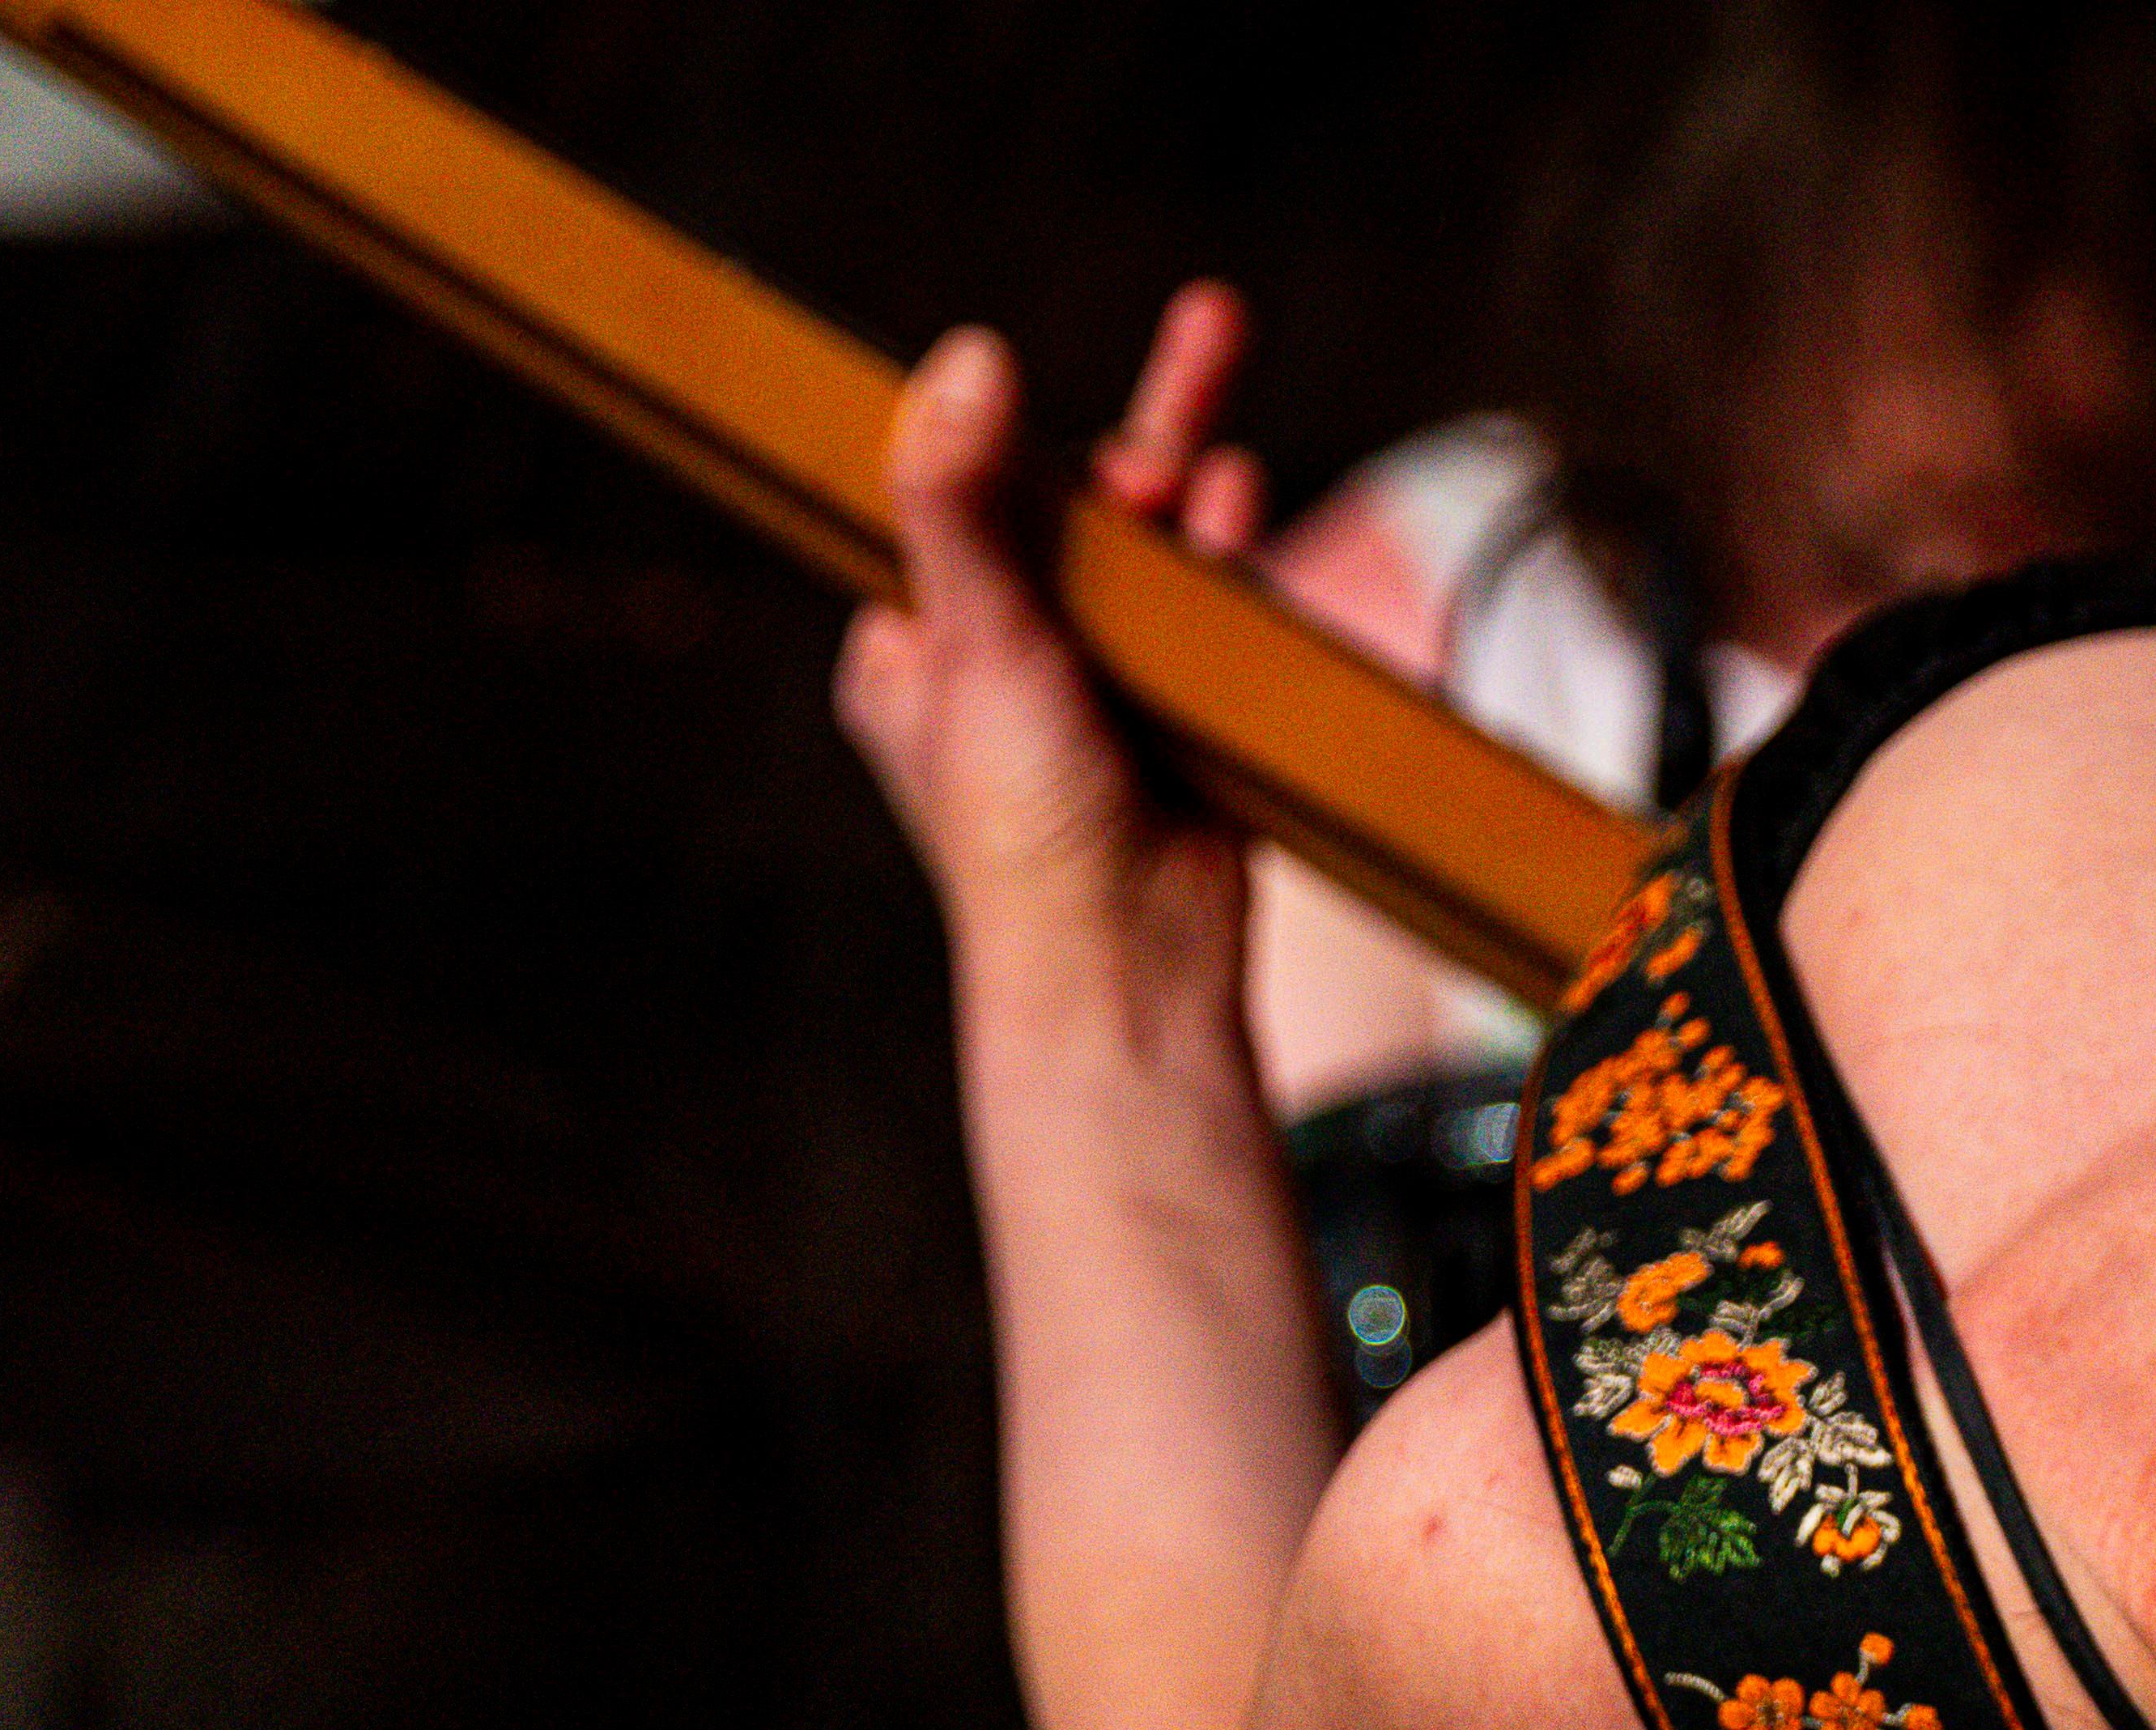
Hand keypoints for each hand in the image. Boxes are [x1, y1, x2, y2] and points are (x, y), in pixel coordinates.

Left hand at [837, 285, 1267, 1023]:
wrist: (1125, 965)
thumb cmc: (1022, 827)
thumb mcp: (975, 641)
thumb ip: (960, 502)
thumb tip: (963, 361)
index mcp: (913, 652)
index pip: (952, 504)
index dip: (999, 437)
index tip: (1023, 372)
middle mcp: (998, 667)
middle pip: (1066, 512)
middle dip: (1131, 441)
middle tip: (1205, 338)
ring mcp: (1091, 693)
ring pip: (1143, 553)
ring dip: (1187, 480)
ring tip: (1223, 418)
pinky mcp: (1173, 720)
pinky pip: (1203, 613)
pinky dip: (1225, 555)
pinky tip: (1242, 500)